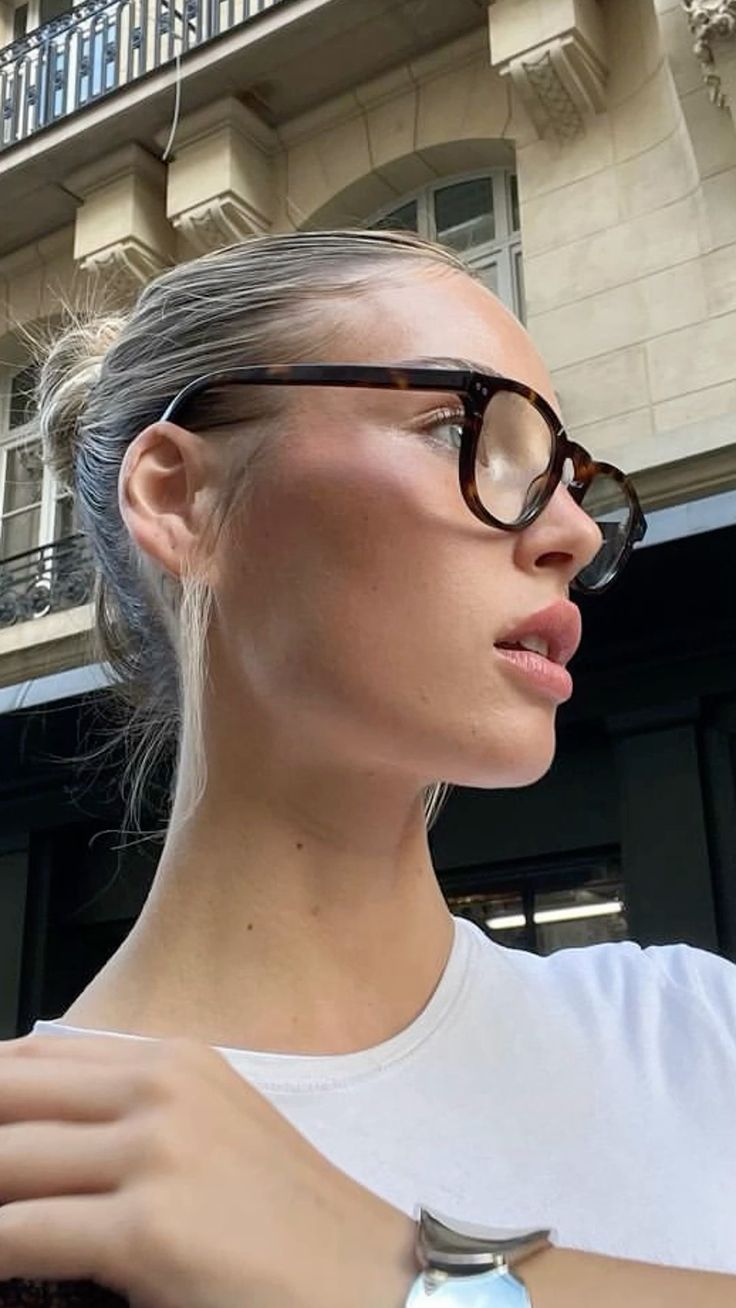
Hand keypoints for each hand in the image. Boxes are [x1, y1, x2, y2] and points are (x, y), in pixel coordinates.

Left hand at [0, 1033, 417, 1307]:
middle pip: (9, 1091)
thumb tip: (37, 1135)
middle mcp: (162, 1087)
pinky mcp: (149, 1228)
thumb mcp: (210, 1133)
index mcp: (175, 1059)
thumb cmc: (287, 1223)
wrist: (364, 1281)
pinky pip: (22, 1234)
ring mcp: (156, 1152)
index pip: (35, 1054)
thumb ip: (132, 1116)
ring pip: (5, 1158)